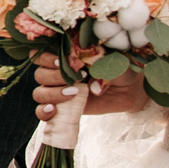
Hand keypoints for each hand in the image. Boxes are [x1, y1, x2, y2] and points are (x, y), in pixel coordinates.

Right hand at [33, 54, 148, 118]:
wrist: (129, 89)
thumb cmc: (119, 69)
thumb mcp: (113, 64)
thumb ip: (102, 70)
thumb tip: (92, 89)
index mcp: (64, 57)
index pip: (41, 54)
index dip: (45, 58)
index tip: (61, 61)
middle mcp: (57, 73)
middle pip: (40, 74)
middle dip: (54, 77)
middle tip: (76, 79)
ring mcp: (58, 92)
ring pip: (39, 93)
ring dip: (52, 94)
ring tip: (73, 94)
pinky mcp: (61, 109)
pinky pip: (42, 112)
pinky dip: (44, 112)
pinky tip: (54, 110)